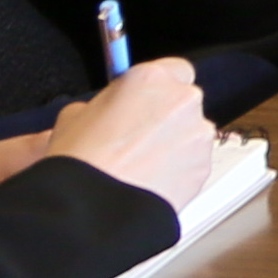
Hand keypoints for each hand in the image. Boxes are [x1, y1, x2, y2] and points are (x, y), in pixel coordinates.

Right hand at [46, 60, 223, 218]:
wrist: (95, 209)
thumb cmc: (81, 163)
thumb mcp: (73, 117)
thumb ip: (102, 103)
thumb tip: (106, 107)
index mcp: (151, 78)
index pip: (172, 68)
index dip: (156, 87)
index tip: (143, 98)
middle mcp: (182, 100)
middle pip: (182, 100)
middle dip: (163, 115)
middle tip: (134, 135)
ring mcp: (197, 133)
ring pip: (189, 132)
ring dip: (171, 143)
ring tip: (137, 164)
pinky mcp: (204, 165)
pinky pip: (192, 161)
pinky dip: (176, 168)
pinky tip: (148, 180)